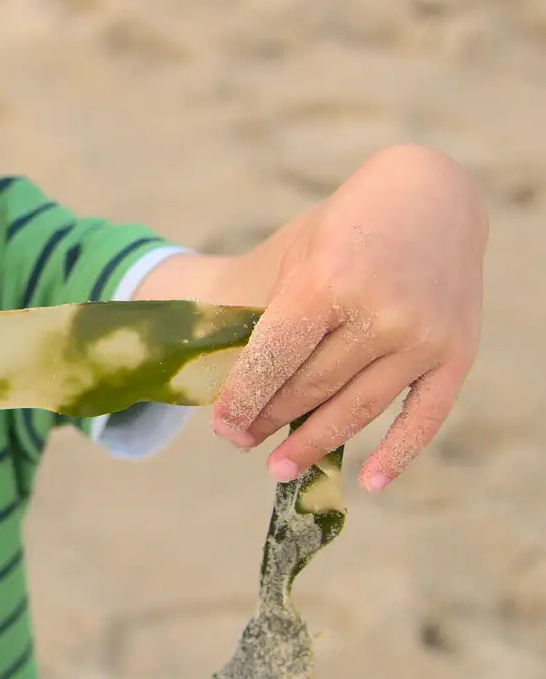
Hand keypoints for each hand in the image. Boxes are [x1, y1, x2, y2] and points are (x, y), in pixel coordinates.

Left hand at [211, 145, 486, 490]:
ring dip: (314, 442)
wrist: (432, 196)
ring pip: (358, 407)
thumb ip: (281, 314)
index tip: (221, 426)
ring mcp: (423, 337)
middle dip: (269, 418)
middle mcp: (380, 314)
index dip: (243, 396)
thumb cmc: (349, 224)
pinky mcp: (457, 353)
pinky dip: (398, 455)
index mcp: (329, 281)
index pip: (275, 356)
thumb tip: (250, 388)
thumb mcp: (302, 252)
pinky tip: (368, 482)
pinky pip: (425, 417)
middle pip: (312, 386)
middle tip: (239, 443)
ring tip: (278, 467)